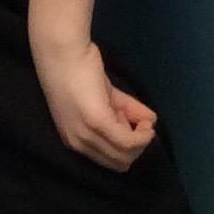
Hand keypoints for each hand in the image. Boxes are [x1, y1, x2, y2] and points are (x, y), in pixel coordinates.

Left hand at [33, 40, 156, 172]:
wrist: (63, 50)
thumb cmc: (79, 70)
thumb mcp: (105, 98)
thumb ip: (125, 112)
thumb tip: (150, 122)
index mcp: (74, 141)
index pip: (110, 163)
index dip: (127, 148)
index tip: (131, 125)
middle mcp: (77, 144)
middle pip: (120, 163)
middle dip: (137, 146)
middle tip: (137, 120)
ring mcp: (86, 135)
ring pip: (126, 155)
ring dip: (141, 139)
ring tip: (138, 117)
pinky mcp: (97, 122)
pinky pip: (129, 141)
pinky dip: (144, 134)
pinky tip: (145, 120)